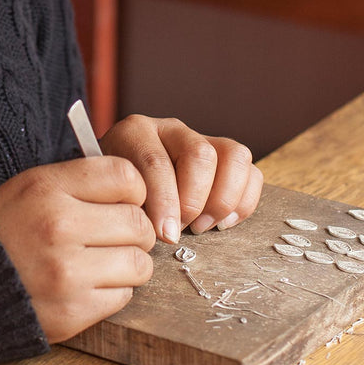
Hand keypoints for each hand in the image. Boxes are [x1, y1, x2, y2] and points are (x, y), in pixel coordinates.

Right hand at [0, 157, 155, 342]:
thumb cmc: (5, 230)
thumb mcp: (32, 186)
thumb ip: (81, 180)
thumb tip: (138, 188)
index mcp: (48, 188)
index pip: (125, 177)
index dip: (133, 190)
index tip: (125, 201)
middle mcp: (59, 226)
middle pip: (138, 222)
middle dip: (134, 230)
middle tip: (115, 236)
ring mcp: (67, 272)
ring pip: (139, 263)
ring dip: (128, 264)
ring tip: (104, 261)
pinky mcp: (72, 311)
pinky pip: (123, 296)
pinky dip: (113, 291)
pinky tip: (88, 284)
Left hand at [100, 115, 262, 244]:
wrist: (119, 184)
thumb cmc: (115, 193)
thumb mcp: (111, 195)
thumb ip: (129, 206)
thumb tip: (165, 231)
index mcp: (136, 132)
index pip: (157, 161)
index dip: (164, 202)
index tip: (165, 235)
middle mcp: (172, 129)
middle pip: (200, 154)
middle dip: (194, 200)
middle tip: (182, 229)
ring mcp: (202, 139)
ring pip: (234, 155)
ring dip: (222, 199)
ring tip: (202, 226)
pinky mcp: (225, 158)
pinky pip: (252, 172)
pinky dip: (243, 202)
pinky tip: (221, 223)